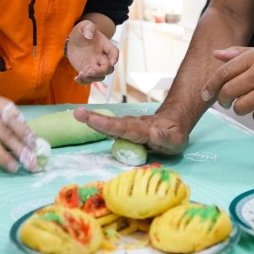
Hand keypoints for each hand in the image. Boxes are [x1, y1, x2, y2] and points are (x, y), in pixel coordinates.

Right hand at [0, 85, 38, 172]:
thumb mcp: (9, 109)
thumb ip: (19, 123)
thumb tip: (33, 143)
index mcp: (2, 107)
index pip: (13, 119)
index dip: (24, 131)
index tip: (34, 144)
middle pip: (4, 134)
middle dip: (19, 149)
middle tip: (30, 163)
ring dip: (2, 156)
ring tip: (14, 168)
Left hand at [65, 20, 117, 84]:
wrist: (74, 39)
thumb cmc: (82, 31)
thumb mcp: (85, 25)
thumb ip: (88, 27)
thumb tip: (89, 35)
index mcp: (105, 45)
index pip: (114, 52)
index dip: (115, 58)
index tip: (112, 62)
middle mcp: (102, 57)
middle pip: (108, 68)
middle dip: (101, 72)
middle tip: (89, 71)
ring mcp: (94, 65)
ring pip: (99, 76)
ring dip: (92, 78)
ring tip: (81, 74)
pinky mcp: (86, 70)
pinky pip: (88, 80)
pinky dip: (84, 82)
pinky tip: (77, 78)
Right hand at [72, 107, 189, 155]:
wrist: (173, 124)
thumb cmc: (174, 135)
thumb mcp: (176, 140)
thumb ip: (165, 138)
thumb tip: (153, 133)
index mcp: (143, 130)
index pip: (124, 128)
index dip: (109, 125)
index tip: (94, 120)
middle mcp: (133, 126)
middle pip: (113, 124)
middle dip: (95, 119)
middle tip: (77, 113)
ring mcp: (128, 128)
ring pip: (111, 124)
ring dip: (94, 120)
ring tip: (78, 114)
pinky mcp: (125, 131)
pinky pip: (112, 128)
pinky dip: (98, 123)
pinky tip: (86, 119)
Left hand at [201, 46, 253, 122]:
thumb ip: (237, 54)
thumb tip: (215, 54)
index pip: (224, 72)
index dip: (211, 85)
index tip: (205, 94)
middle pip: (229, 92)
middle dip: (223, 100)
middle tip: (226, 101)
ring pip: (241, 107)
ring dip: (240, 109)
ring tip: (248, 103)